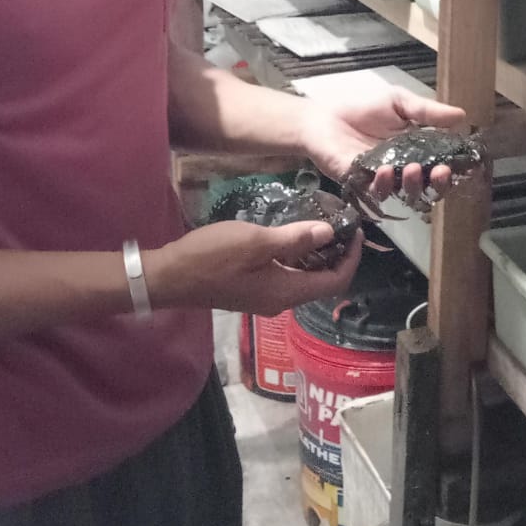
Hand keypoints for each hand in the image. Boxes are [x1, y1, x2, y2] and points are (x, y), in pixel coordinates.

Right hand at [147, 221, 362, 314]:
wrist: (170, 277)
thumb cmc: (212, 257)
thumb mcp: (257, 242)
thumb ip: (294, 239)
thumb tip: (330, 235)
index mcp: (287, 293)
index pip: (335, 281)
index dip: (351, 257)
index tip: (355, 230)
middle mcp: (281, 302)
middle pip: (321, 282)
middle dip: (336, 255)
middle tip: (338, 223)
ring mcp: (265, 298)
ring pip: (303, 279)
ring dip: (315, 255)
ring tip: (317, 225)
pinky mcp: (252, 291)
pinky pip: (285, 277)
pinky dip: (295, 259)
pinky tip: (289, 237)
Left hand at [297, 87, 467, 203]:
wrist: (323, 118)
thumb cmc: (362, 109)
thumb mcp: (399, 102)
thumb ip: (427, 111)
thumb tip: (462, 116)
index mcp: (416, 152)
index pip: (440, 167)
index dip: (453, 170)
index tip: (462, 164)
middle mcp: (403, 170)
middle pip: (428, 187)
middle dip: (438, 184)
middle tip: (440, 171)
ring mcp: (383, 181)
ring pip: (405, 194)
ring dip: (412, 184)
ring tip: (412, 168)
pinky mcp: (361, 186)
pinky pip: (377, 193)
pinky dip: (384, 184)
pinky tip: (384, 169)